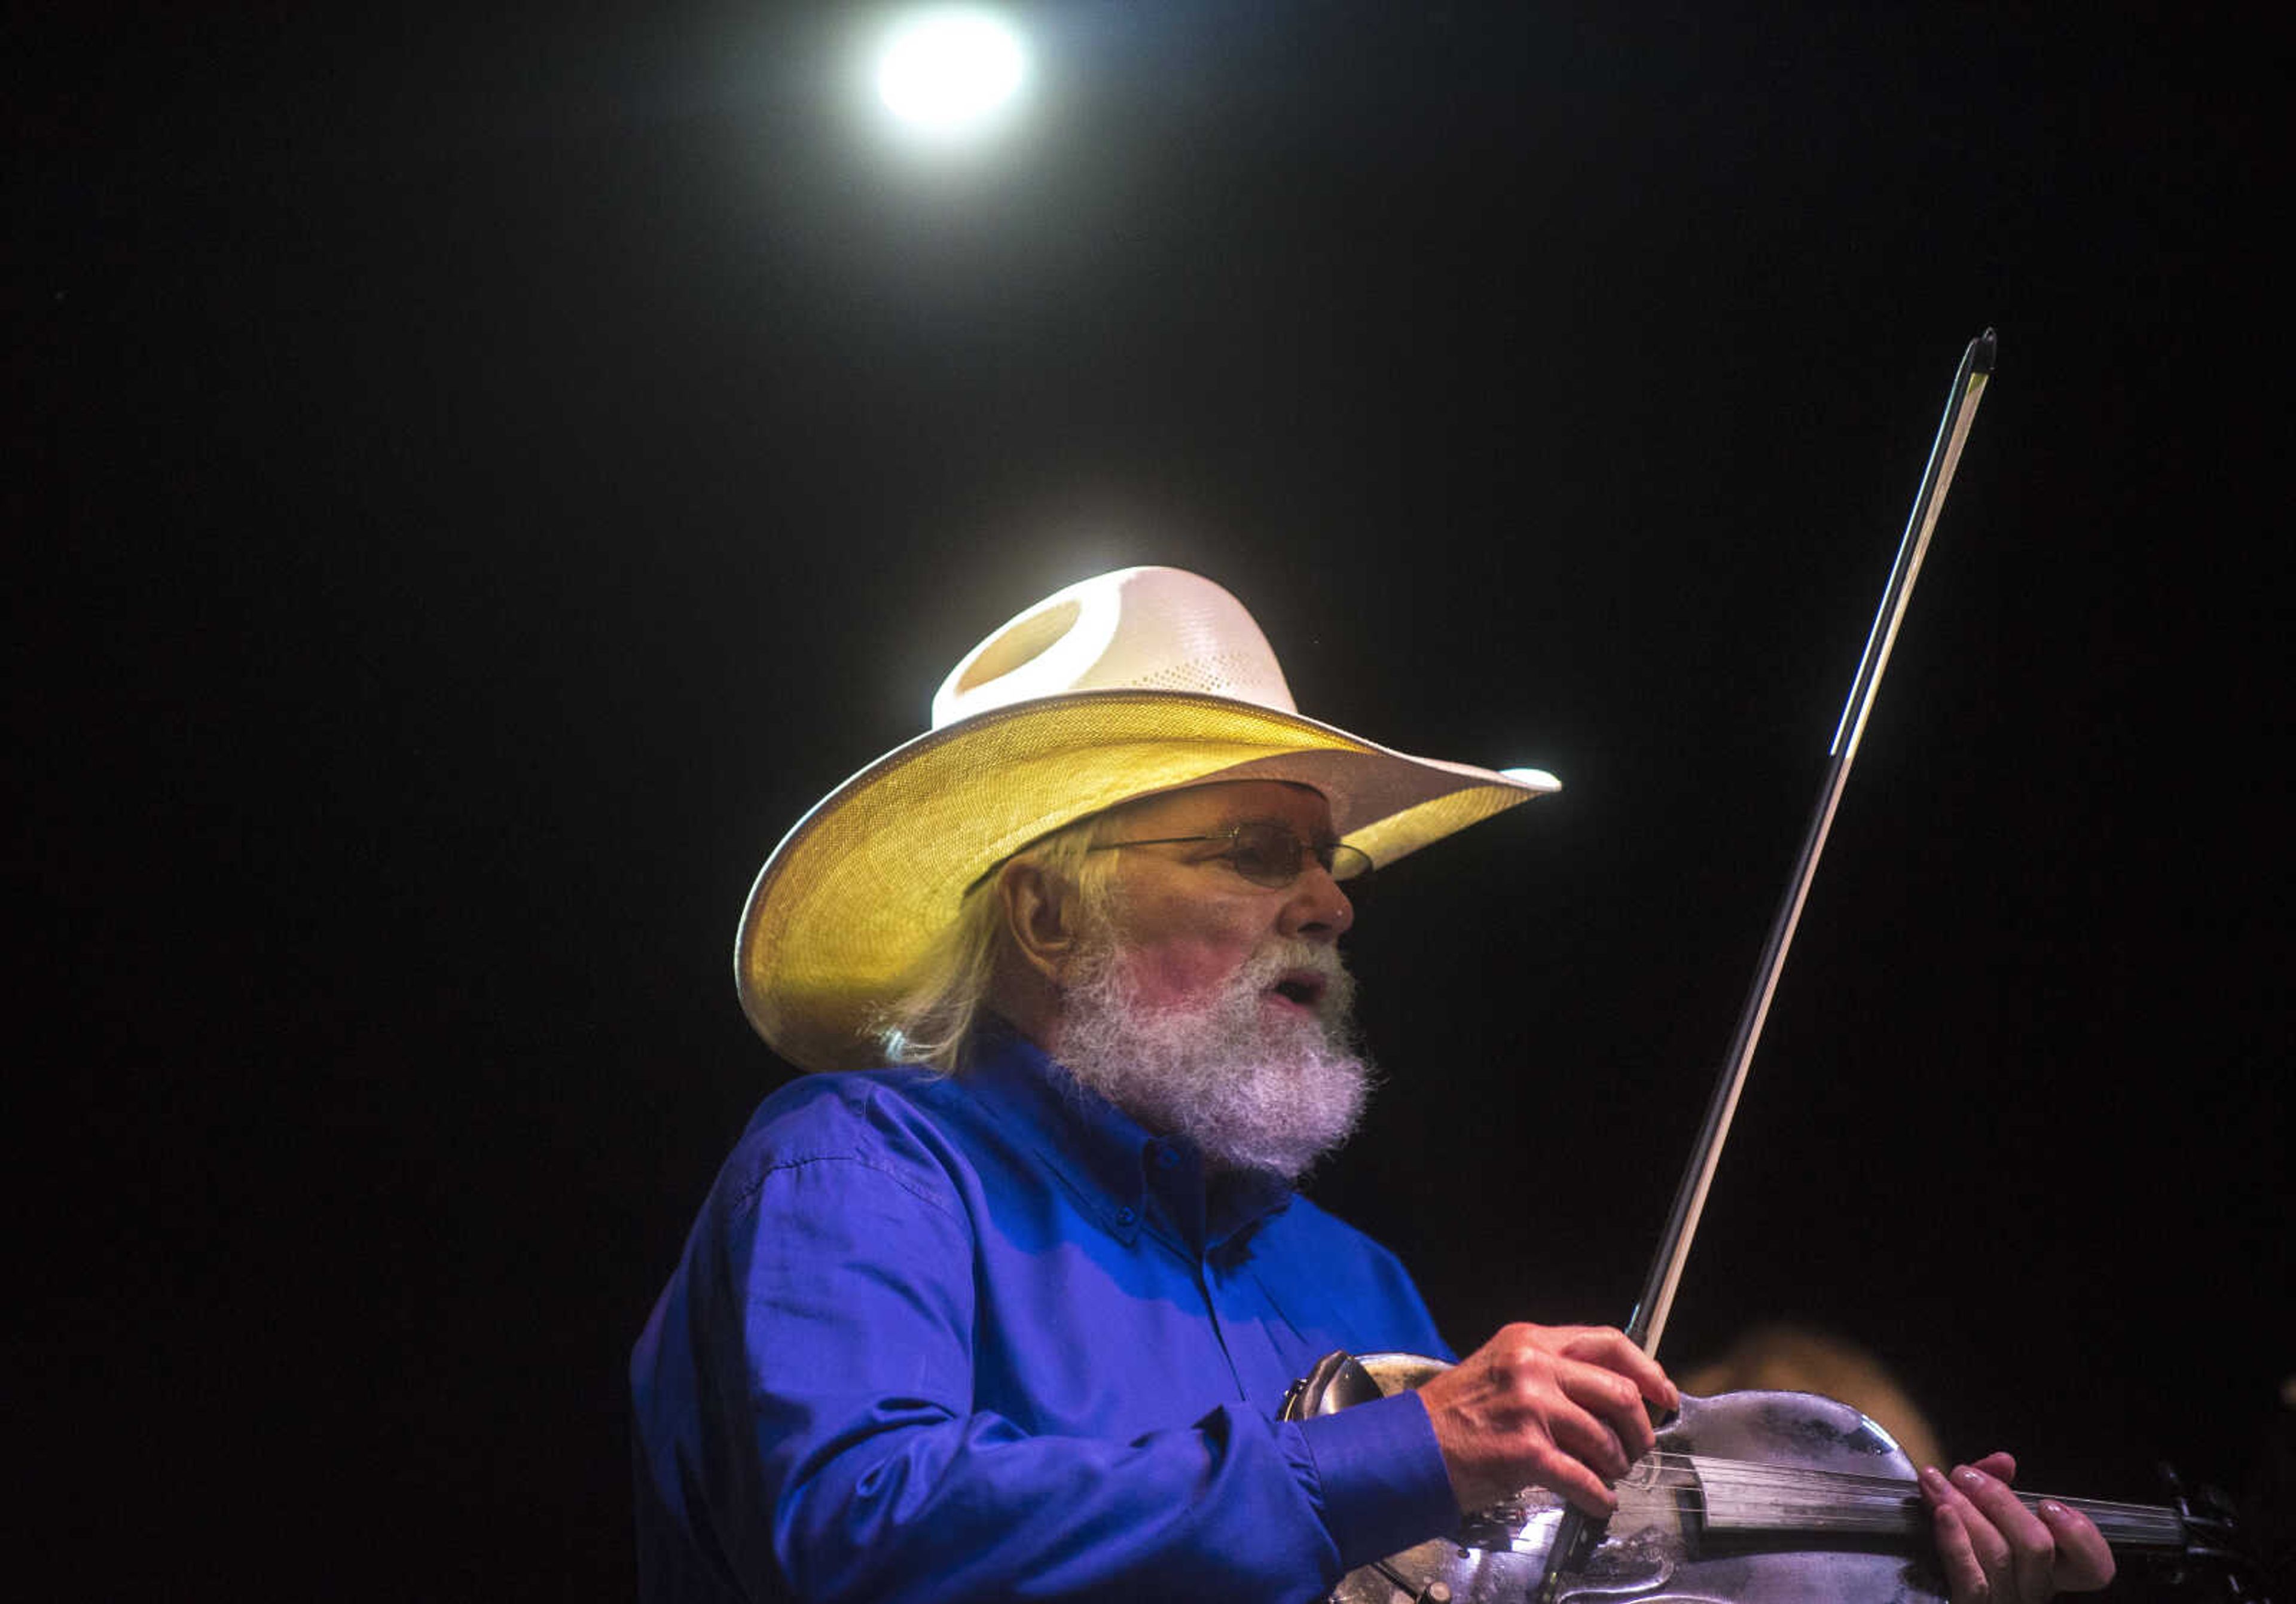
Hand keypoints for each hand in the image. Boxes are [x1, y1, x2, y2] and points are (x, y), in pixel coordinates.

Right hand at [1415, 1322, 1677, 1516]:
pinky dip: (1600, 1497)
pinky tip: (1598, 1502)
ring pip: (1605, 1438)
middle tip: (1636, 1449)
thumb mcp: (1503, 1369)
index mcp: (1530, 1341)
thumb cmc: (1455, 1414)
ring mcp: (1529, 1408)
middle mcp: (1532, 1367)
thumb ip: (1552, 1371)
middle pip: (1619, 1391)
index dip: (1648, 1372)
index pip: (1609, 1343)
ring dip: (1616, 1465)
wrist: (1411, 1446)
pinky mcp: (1525, 1451)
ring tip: (1606, 1475)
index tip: (1664, 1396)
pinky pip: (1584, 1478)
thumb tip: (1609, 1394)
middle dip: (1639, 1429)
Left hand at [1919, 1452, 2115, 1601]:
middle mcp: (2032, 1591)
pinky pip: (1971, 1578)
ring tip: (1936, 1483)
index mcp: (2046, 1571)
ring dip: (1965, 1509)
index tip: (2047, 1504)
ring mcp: (2003, 1602)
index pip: (2094, 1567)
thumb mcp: (1978, 1513)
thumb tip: (2004, 1461)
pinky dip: (1956, 1542)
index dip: (2082, 1536)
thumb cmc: (1955, 1546)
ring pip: (1999, 1555)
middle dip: (2000, 1501)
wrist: (1909, 1597)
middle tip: (1964, 1475)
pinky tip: (1941, 1514)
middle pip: (2038, 1547)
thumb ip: (1996, 1486)